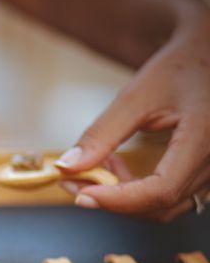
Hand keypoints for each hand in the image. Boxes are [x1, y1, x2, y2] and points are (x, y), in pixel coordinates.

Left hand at [55, 13, 209, 221]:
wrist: (209, 55)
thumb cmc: (180, 68)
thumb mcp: (136, 97)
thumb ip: (100, 135)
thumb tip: (67, 167)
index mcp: (204, 138)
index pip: (161, 190)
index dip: (117, 200)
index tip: (80, 195)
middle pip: (159, 205)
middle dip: (112, 200)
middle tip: (74, 182)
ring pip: (163, 206)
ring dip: (123, 198)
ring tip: (97, 167)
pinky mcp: (204, 173)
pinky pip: (169, 196)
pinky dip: (136, 191)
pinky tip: (116, 167)